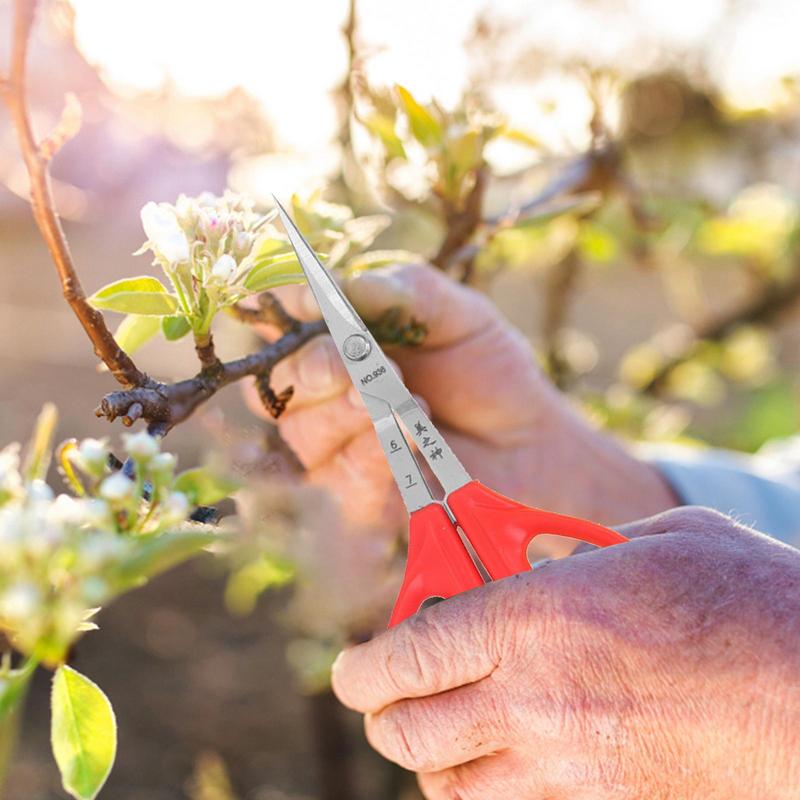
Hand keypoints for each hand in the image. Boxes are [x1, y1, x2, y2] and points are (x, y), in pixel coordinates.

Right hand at [245, 263, 676, 528]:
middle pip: (278, 386)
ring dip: (354, 413)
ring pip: (305, 434)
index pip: (281, 326)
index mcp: (339, 342)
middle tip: (357, 363)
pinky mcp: (361, 497)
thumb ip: (407, 292)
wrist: (531, 440)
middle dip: (315, 369)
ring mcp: (338, 449)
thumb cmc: (490, 371)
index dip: (278, 312)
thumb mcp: (460, 315)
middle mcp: (326, 395)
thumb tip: (345, 283)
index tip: (300, 300)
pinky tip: (414, 439)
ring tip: (411, 402)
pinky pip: (343, 480)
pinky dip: (375, 456)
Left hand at [331, 508, 799, 798]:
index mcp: (535, 617)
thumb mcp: (643, 544)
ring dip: (428, 756)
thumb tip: (532, 559)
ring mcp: (567, 764)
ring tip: (443, 722)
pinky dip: (481, 789)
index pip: (407, 655)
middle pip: (408, 731)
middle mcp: (535, 697)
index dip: (362, 665)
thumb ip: (568, 551)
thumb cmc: (739, 596)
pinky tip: (501, 757)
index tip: (352, 666)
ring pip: (448, 785)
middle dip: (383, 710)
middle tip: (388, 689)